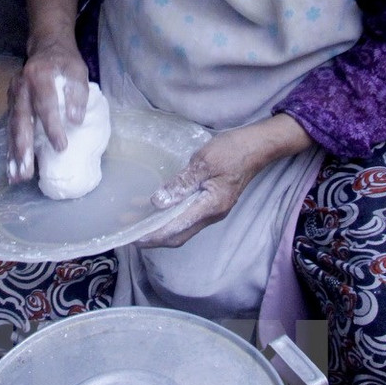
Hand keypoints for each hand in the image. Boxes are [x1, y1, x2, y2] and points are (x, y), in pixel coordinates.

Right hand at [6, 43, 88, 183]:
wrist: (45, 46)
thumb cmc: (64, 62)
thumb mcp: (77, 70)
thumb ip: (77, 93)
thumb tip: (75, 120)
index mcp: (39, 76)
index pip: (45, 105)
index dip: (52, 127)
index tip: (61, 147)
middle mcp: (21, 87)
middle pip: (21, 120)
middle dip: (23, 148)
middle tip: (27, 171)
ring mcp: (13, 97)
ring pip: (12, 128)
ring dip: (14, 154)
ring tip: (17, 176)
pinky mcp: (11, 105)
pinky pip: (10, 129)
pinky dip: (10, 149)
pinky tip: (12, 167)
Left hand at [139, 115, 311, 247]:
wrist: (257, 146)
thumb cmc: (232, 150)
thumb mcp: (203, 162)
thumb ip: (181, 183)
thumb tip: (158, 202)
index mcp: (210, 206)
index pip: (176, 230)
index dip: (153, 236)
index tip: (132, 238)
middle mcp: (211, 214)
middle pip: (178, 235)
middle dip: (153, 236)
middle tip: (128, 232)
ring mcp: (213, 210)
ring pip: (182, 226)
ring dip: (159, 225)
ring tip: (134, 218)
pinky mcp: (211, 202)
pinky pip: (187, 215)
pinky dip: (169, 214)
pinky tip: (154, 204)